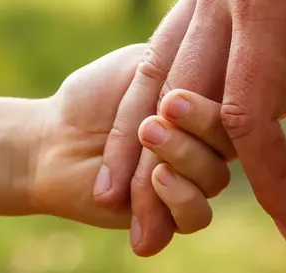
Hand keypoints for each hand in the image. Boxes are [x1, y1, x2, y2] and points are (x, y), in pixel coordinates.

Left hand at [29, 45, 233, 231]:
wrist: (53, 138)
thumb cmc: (95, 95)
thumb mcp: (140, 68)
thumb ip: (184, 68)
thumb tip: (233, 67)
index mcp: (206, 109)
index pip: (233, 110)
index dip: (210, 107)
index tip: (172, 95)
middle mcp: (206, 147)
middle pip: (230, 146)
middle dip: (197, 129)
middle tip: (157, 116)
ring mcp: (191, 182)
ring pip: (214, 180)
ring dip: (183, 158)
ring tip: (146, 136)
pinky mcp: (169, 217)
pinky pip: (196, 216)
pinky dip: (179, 198)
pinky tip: (156, 178)